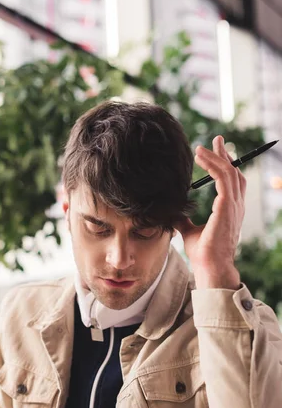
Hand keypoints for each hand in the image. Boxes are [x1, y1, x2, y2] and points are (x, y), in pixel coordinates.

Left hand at [175, 136, 244, 289]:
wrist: (210, 267)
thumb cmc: (203, 254)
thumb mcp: (189, 232)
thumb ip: (183, 220)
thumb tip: (171, 212)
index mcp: (230, 211)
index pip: (231, 182)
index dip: (223, 165)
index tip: (214, 152)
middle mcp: (235, 206)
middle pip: (234, 172)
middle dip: (224, 155)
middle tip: (216, 140)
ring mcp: (233, 206)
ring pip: (229, 172)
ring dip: (215, 157)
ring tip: (201, 148)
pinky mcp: (227, 207)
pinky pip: (223, 178)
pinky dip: (213, 165)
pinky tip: (201, 158)